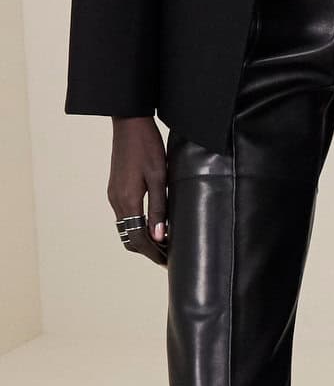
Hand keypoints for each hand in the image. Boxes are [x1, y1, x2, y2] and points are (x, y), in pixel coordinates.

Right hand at [109, 116, 168, 265]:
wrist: (129, 123)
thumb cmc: (148, 146)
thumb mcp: (159, 177)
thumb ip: (159, 208)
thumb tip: (160, 237)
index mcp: (127, 200)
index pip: (138, 238)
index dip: (153, 253)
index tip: (168, 262)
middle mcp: (117, 201)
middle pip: (129, 237)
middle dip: (147, 250)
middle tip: (168, 256)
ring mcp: (114, 195)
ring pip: (125, 228)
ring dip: (142, 239)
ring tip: (163, 243)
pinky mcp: (116, 189)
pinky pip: (124, 216)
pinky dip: (137, 226)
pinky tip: (152, 225)